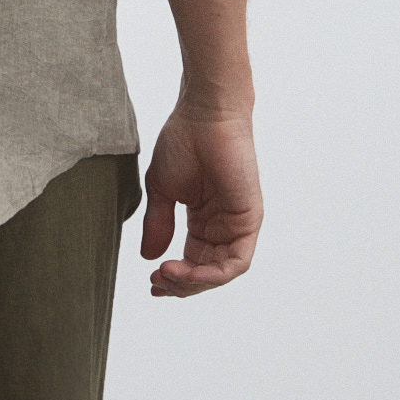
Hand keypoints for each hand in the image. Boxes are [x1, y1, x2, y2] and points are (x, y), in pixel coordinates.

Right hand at [139, 104, 262, 297]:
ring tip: (168, 276)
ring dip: (194, 283)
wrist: (203, 115)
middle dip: (181, 284)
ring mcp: (237, 224)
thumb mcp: (162, 190)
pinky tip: (187, 272)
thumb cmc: (183, 142)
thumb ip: (159, 224)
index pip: (193, 262)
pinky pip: (236, 262)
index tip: (151, 281)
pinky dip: (213, 275)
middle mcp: (223, 225)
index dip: (174, 278)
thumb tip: (150, 258)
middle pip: (206, 272)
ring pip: (221, 272)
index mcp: (204, 220)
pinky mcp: (249, 220)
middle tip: (157, 283)